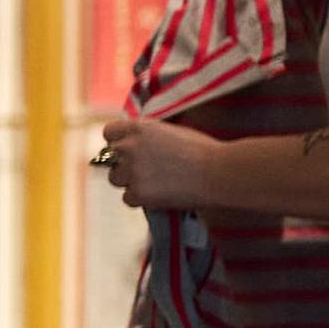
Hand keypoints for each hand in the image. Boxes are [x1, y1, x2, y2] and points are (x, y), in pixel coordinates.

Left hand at [98, 114, 217, 211]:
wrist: (218, 171)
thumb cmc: (203, 150)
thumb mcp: (171, 131)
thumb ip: (147, 135)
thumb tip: (132, 141)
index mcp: (139, 128)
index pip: (109, 132)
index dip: (117, 141)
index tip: (126, 149)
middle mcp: (129, 148)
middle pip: (110, 159)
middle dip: (123, 164)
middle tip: (145, 170)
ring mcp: (132, 171)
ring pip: (117, 180)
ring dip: (131, 182)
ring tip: (157, 182)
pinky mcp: (138, 193)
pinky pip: (128, 198)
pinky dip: (141, 199)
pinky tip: (161, 194)